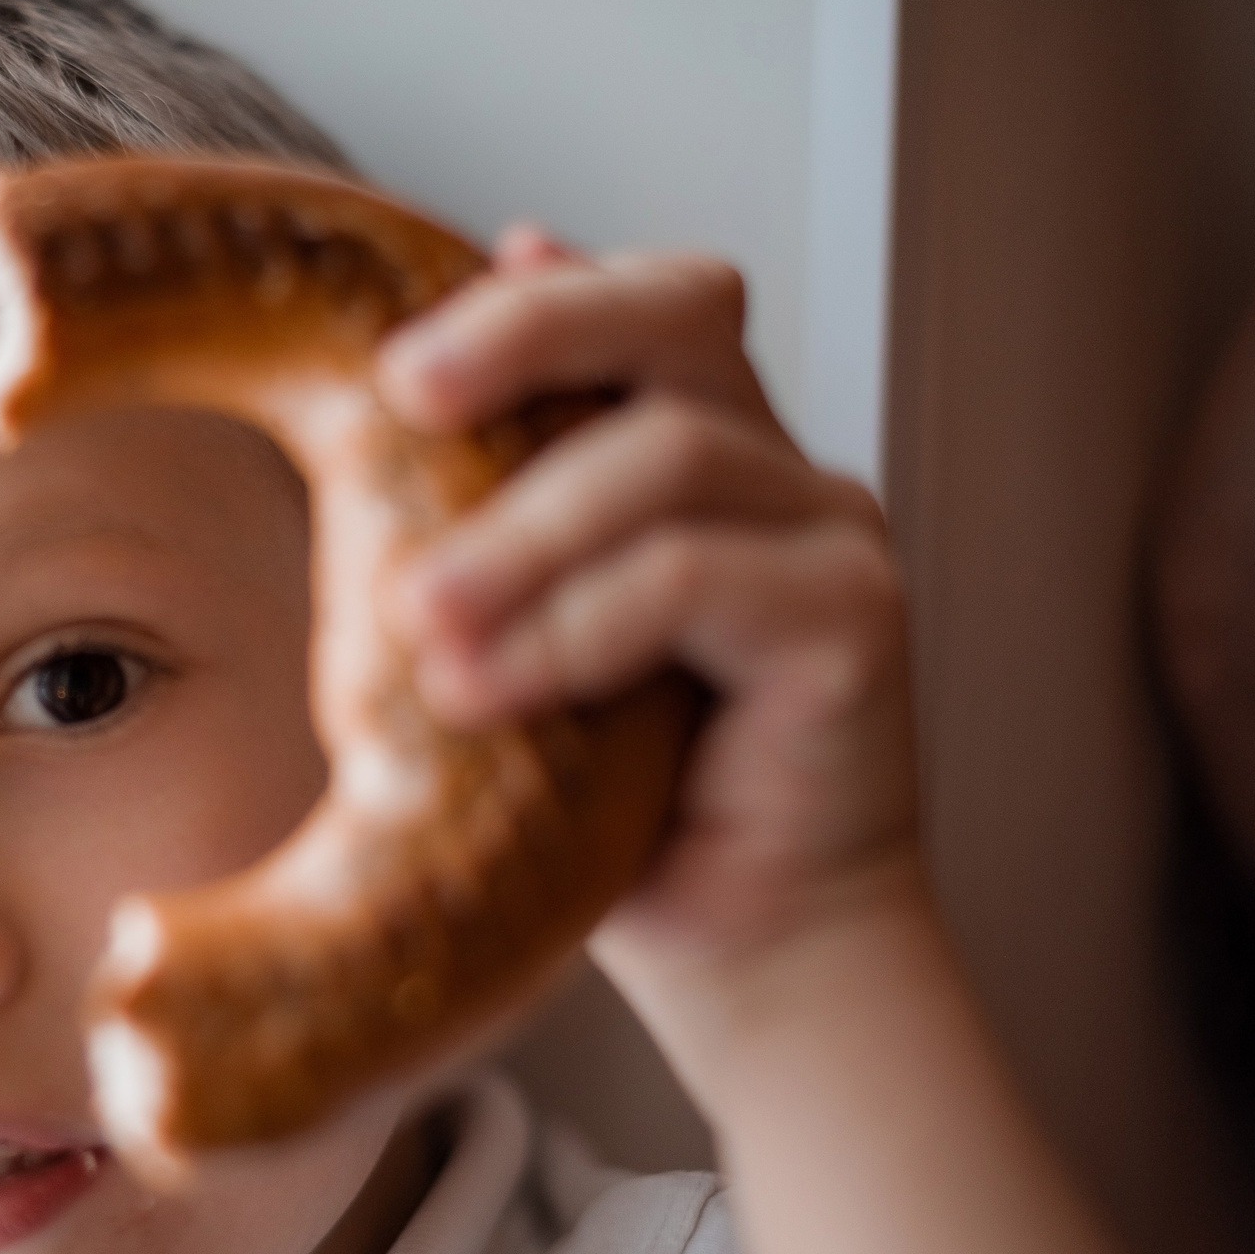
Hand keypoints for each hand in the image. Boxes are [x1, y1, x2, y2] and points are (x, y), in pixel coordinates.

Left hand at [378, 228, 920, 1082]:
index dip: (534, 302)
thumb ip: (493, 514)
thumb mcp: (522, 636)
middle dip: (531, 337)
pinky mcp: (857, 618)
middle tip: (405, 397)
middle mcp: (778, 470)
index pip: (643, 302)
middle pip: (676, 319)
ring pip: (666, 458)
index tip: (396, 362)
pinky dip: (573, 625)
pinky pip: (691, 576)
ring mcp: (833, 533)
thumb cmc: (626, 799)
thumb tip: (419, 390)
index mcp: (701, 450)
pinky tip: (487, 688)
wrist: (745, 951)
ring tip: (416, 623)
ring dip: (518, 535)